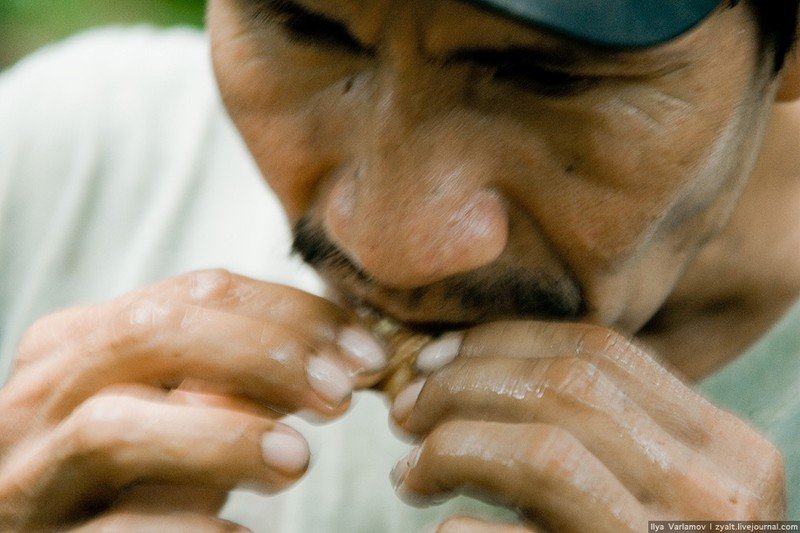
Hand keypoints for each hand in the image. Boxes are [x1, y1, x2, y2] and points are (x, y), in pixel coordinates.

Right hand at [0, 270, 386, 530]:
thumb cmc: (138, 474)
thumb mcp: (183, 405)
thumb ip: (234, 371)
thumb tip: (338, 352)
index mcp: (82, 342)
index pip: (196, 292)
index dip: (294, 313)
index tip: (363, 350)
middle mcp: (41, 395)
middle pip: (152, 334)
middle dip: (265, 354)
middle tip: (342, 392)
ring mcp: (27, 474)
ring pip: (114, 427)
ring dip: (225, 436)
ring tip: (297, 460)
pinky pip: (117, 530)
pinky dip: (190, 525)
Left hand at [389, 321, 785, 531]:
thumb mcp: (661, 484)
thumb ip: (607, 432)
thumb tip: (480, 369)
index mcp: (724, 447)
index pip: (603, 352)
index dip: (505, 341)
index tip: (440, 356)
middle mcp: (712, 491)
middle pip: (567, 389)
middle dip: (465, 385)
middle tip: (407, 409)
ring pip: (544, 453)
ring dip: (454, 448)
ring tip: (411, 471)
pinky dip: (464, 530)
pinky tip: (442, 530)